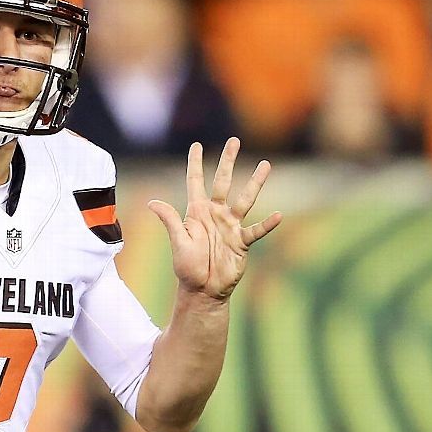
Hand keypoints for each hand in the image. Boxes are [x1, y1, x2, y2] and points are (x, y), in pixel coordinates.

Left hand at [148, 138, 281, 300]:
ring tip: (265, 165)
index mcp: (197, 212)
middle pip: (222, 182)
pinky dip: (267, 224)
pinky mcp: (242, 242)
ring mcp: (230, 226)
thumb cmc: (187, 267)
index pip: (195, 182)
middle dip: (227, 161)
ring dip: (254, 183)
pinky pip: (256, 230)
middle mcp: (215, 214)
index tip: (196, 145)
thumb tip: (152, 202)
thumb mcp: (178, 242)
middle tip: (234, 141)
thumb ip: (170, 221)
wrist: (203, 290)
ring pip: (245, 199)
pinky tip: (278, 216)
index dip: (195, 163)